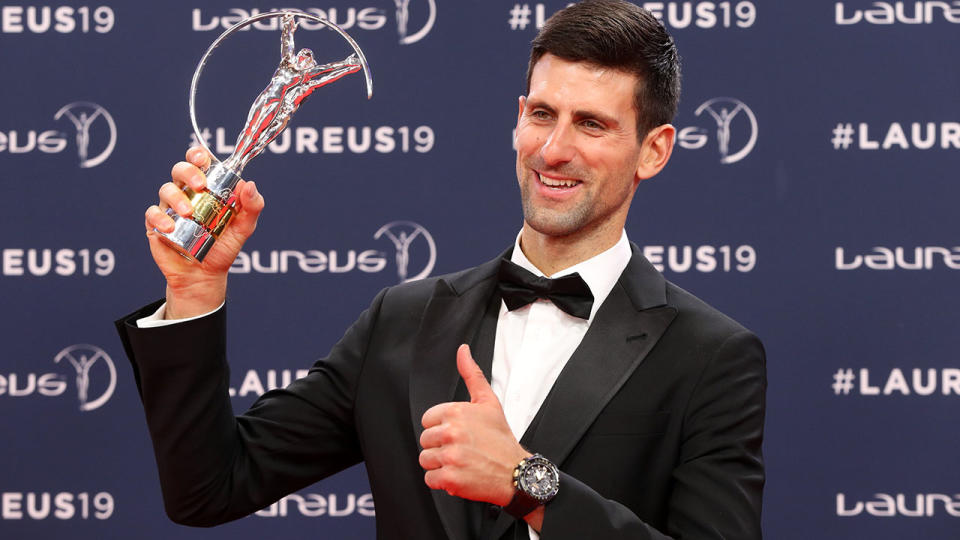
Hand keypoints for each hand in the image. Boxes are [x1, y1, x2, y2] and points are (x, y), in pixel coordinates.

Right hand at [143, 147, 264, 318]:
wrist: (205, 275)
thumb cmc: (223, 248)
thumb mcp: (244, 228)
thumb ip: (252, 207)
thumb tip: (250, 185)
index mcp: (207, 188)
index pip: (199, 162)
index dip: (197, 154)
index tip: (202, 157)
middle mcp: (187, 193)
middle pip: (180, 170)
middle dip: (188, 171)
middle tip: (201, 186)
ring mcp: (170, 208)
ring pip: (166, 189)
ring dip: (177, 197)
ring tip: (189, 213)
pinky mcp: (156, 224)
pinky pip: (152, 214)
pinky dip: (160, 218)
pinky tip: (171, 228)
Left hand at [419, 344, 529, 505]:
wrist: (516, 472)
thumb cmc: (501, 439)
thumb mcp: (488, 402)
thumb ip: (471, 374)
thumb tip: (462, 350)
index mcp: (456, 412)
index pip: (427, 420)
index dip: (442, 428)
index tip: (458, 433)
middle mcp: (451, 433)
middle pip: (425, 440)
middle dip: (441, 446)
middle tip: (462, 449)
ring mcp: (450, 456)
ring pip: (425, 459)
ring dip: (440, 464)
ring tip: (460, 462)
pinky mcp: (450, 478)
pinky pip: (430, 479)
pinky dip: (442, 481)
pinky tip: (459, 475)